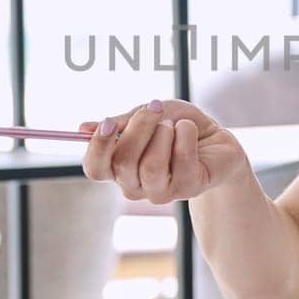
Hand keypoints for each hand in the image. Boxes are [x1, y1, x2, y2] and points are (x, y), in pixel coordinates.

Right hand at [79, 98, 249, 203]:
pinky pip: (181, 160)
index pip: (95, 168)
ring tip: (175, 125)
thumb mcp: (148, 116)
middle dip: (140, 127)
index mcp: (119, 167)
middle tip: (155, 107)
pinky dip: (185, 135)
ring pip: (151, 165)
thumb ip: (121, 122)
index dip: (97, 147)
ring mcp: (161, 191)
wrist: (216, 138)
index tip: (108, 122)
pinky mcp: (188, 188)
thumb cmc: (177, 127)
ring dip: (164, 133)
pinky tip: (190, 130)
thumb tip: (83, 127)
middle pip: (123, 163)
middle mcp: (135, 185)